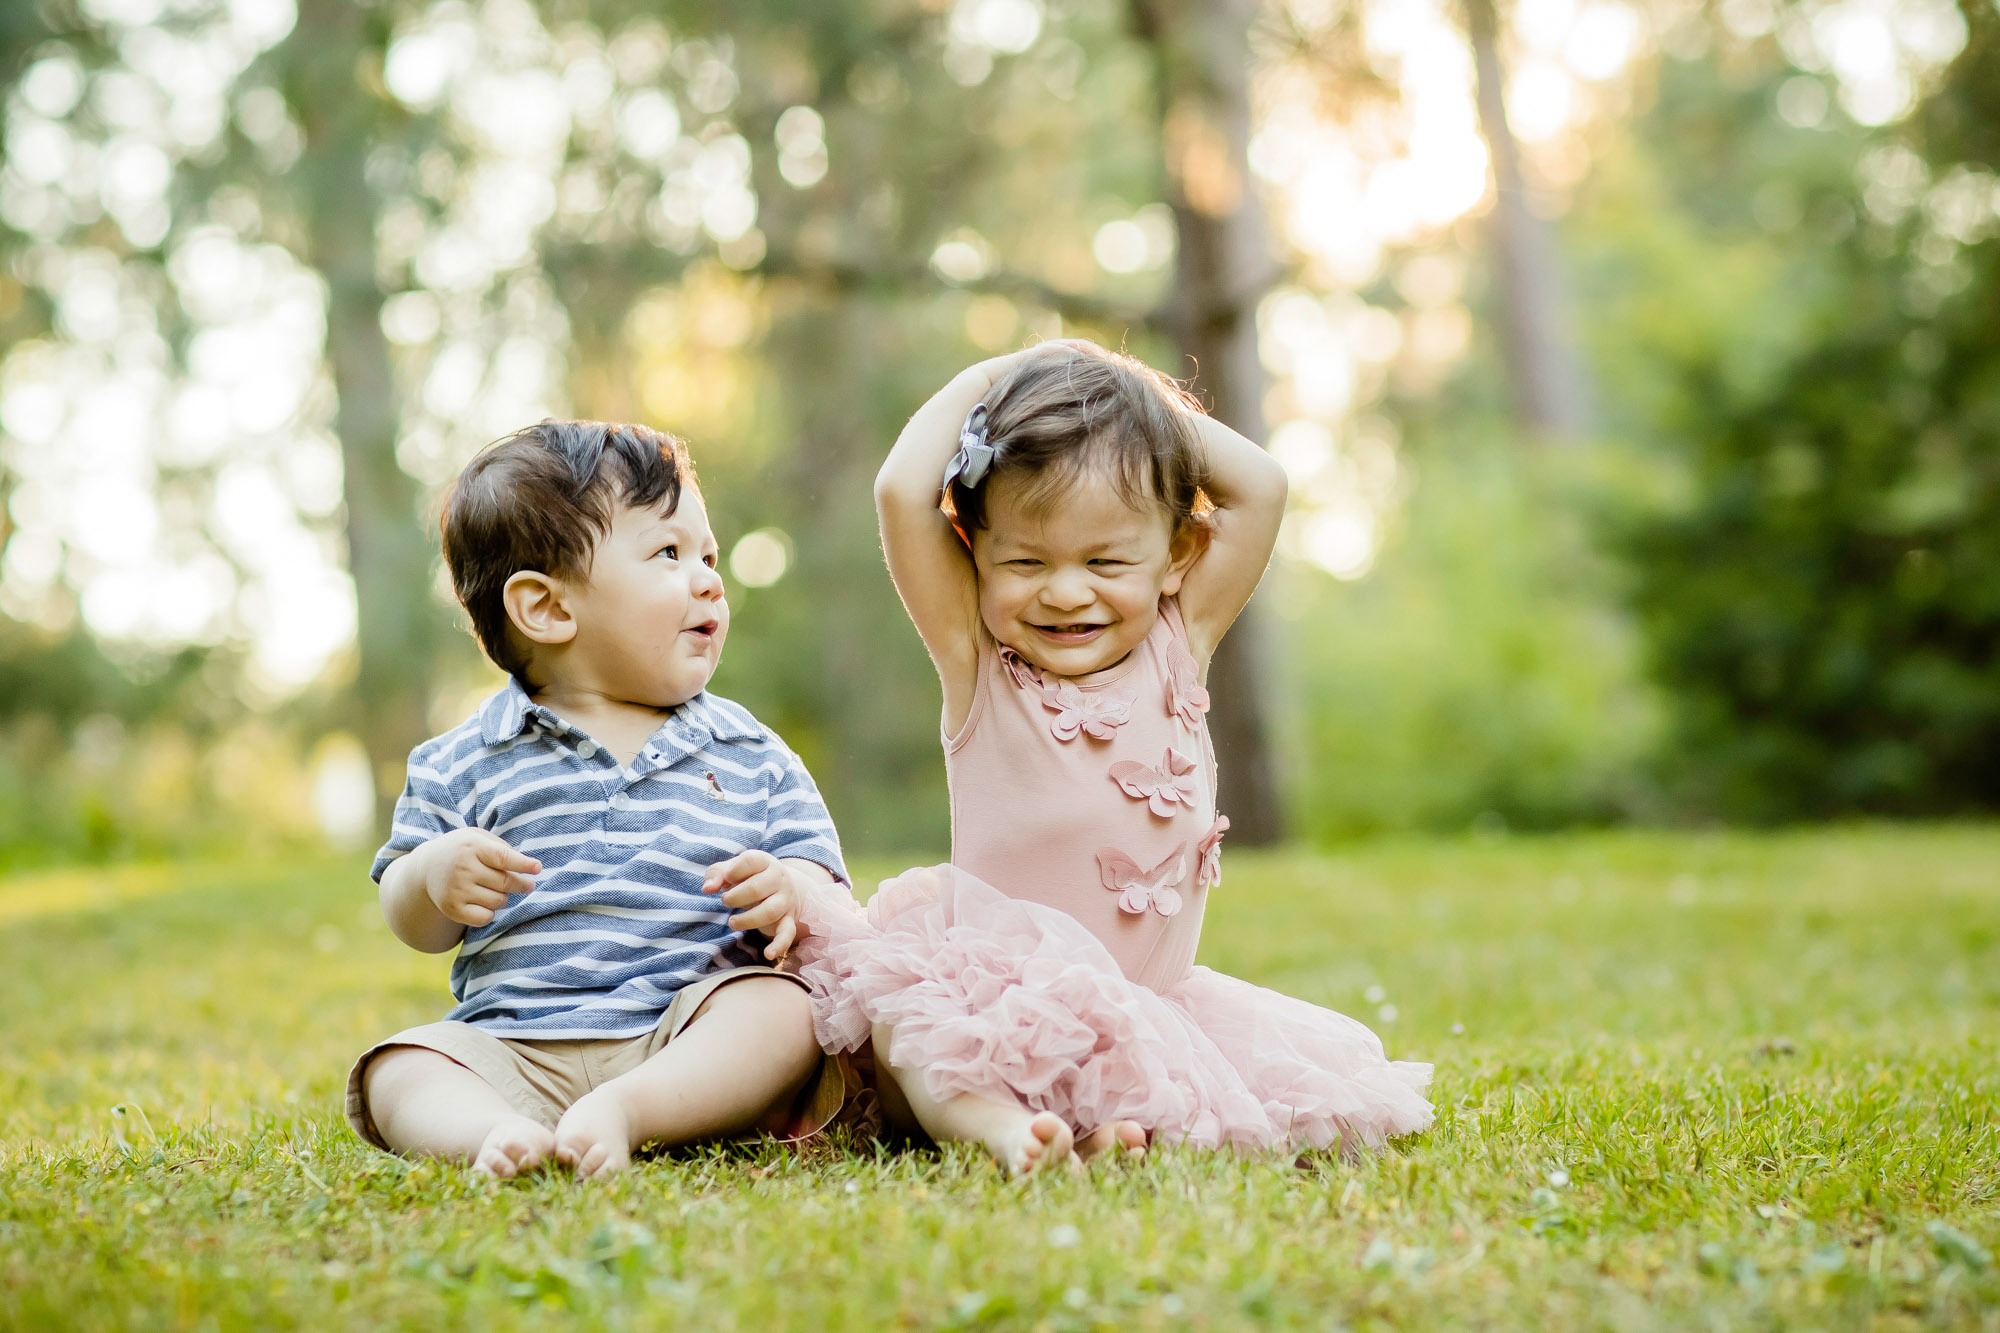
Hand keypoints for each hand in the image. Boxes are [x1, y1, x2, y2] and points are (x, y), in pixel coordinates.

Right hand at [417, 828, 541, 927]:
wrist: (426, 868)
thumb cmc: (462, 850)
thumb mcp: (477, 837)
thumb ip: (500, 846)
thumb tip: (526, 865)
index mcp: (472, 847)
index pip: (503, 858)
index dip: (523, 864)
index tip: (537, 868)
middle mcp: (463, 868)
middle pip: (506, 883)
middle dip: (522, 885)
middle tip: (527, 885)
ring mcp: (456, 890)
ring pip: (498, 901)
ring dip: (504, 898)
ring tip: (495, 890)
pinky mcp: (452, 909)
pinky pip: (485, 918)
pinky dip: (490, 913)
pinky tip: (484, 903)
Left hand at [702, 851, 824, 960]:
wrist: (782, 888)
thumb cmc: (749, 878)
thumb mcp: (732, 870)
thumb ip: (716, 874)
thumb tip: (707, 888)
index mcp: (765, 862)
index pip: (751, 861)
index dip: (733, 871)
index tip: (727, 879)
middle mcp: (779, 879)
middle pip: (757, 888)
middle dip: (734, 898)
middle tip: (725, 902)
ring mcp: (785, 900)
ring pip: (770, 911)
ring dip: (747, 920)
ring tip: (732, 922)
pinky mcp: (788, 920)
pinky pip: (787, 933)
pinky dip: (779, 945)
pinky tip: (767, 954)